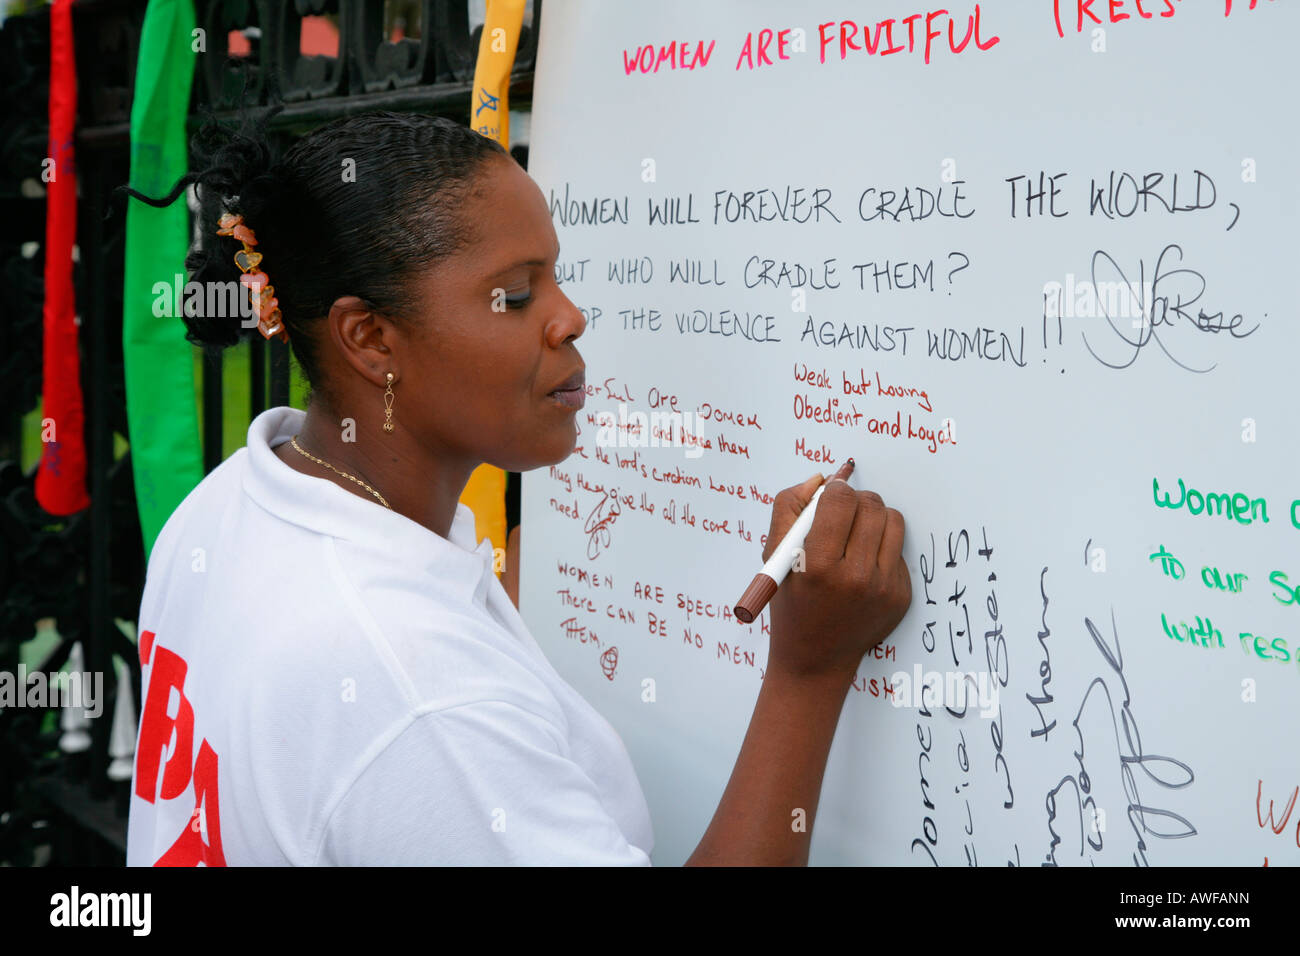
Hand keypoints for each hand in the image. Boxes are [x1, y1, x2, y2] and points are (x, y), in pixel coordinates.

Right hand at [762, 472, 911, 682]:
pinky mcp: (901, 596)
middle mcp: (856, 578)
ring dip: (873, 519)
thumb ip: (788, 508)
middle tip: (841, 514)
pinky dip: (881, 548)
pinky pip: (899, 549)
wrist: (815, 659)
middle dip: (855, 501)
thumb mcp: (774, 556)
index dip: (833, 492)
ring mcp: (884, 589)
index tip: (827, 499)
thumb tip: (821, 479)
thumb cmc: (790, 603)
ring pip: (893, 521)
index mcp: (819, 567)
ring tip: (854, 536)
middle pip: (871, 505)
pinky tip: (862, 566)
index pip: (840, 501)